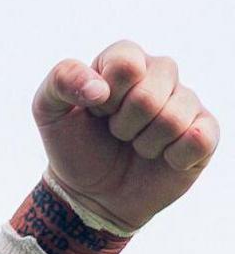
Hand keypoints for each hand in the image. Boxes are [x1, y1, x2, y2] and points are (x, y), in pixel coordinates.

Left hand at [33, 40, 217, 231]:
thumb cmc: (73, 146)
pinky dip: (172, 157)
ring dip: (144, 144)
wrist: (91, 193)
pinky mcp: (205, 131)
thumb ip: (61, 81)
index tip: (95, 111)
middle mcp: (160, 73)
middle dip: (122, 125)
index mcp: (125, 60)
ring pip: (173, 119)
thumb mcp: (48, 111)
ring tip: (135, 144)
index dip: (106, 96)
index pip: (126, 63)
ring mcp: (186, 101)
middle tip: (115, 132)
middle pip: (149, 95)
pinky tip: (162, 157)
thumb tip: (99, 88)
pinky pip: (199, 139)